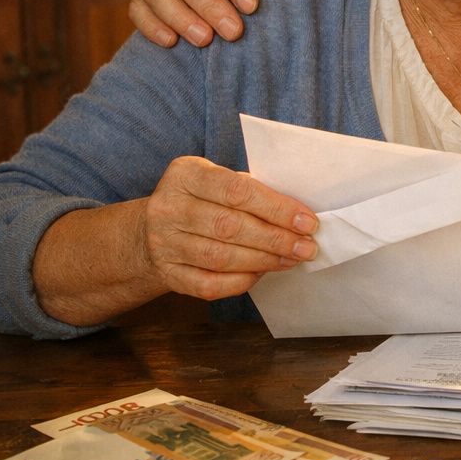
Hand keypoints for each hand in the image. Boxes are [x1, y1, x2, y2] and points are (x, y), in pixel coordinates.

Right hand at [139, 156, 318, 301]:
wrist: (152, 229)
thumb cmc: (203, 200)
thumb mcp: (219, 181)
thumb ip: (252, 191)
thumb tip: (299, 216)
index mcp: (186, 175)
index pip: (237, 190)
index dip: (276, 208)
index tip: (308, 222)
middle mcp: (168, 207)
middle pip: (230, 226)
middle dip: (276, 238)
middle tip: (306, 247)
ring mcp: (163, 243)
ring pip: (221, 257)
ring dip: (264, 260)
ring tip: (291, 259)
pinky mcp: (167, 273)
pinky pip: (208, 284)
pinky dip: (240, 281)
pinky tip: (262, 273)